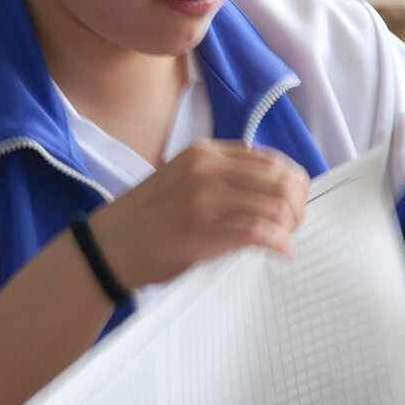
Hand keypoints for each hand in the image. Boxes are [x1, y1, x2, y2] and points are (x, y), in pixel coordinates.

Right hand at [88, 141, 309, 291]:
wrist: (107, 246)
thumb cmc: (147, 218)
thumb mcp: (183, 179)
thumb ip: (221, 176)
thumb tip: (271, 188)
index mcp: (204, 152)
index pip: (269, 159)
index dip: (292, 182)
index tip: (292, 203)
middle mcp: (206, 169)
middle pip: (279, 180)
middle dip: (297, 205)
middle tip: (294, 225)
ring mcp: (202, 198)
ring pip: (274, 205)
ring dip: (290, 226)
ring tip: (285, 240)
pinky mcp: (200, 230)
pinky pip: (257, 232)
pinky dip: (278, 242)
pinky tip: (281, 251)